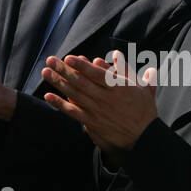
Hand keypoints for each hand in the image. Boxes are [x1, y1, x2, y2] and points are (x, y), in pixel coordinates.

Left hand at [42, 50, 159, 163]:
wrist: (143, 137)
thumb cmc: (143, 110)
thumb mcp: (141, 87)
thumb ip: (127, 70)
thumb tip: (116, 54)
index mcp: (118, 88)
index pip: (97, 74)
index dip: (82, 65)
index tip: (69, 57)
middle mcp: (106, 98)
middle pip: (81, 82)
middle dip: (64, 70)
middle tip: (50, 60)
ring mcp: (97, 111)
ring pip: (74, 95)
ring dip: (58, 83)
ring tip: (46, 73)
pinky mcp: (92, 122)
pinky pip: (73, 112)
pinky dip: (60, 104)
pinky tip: (48, 96)